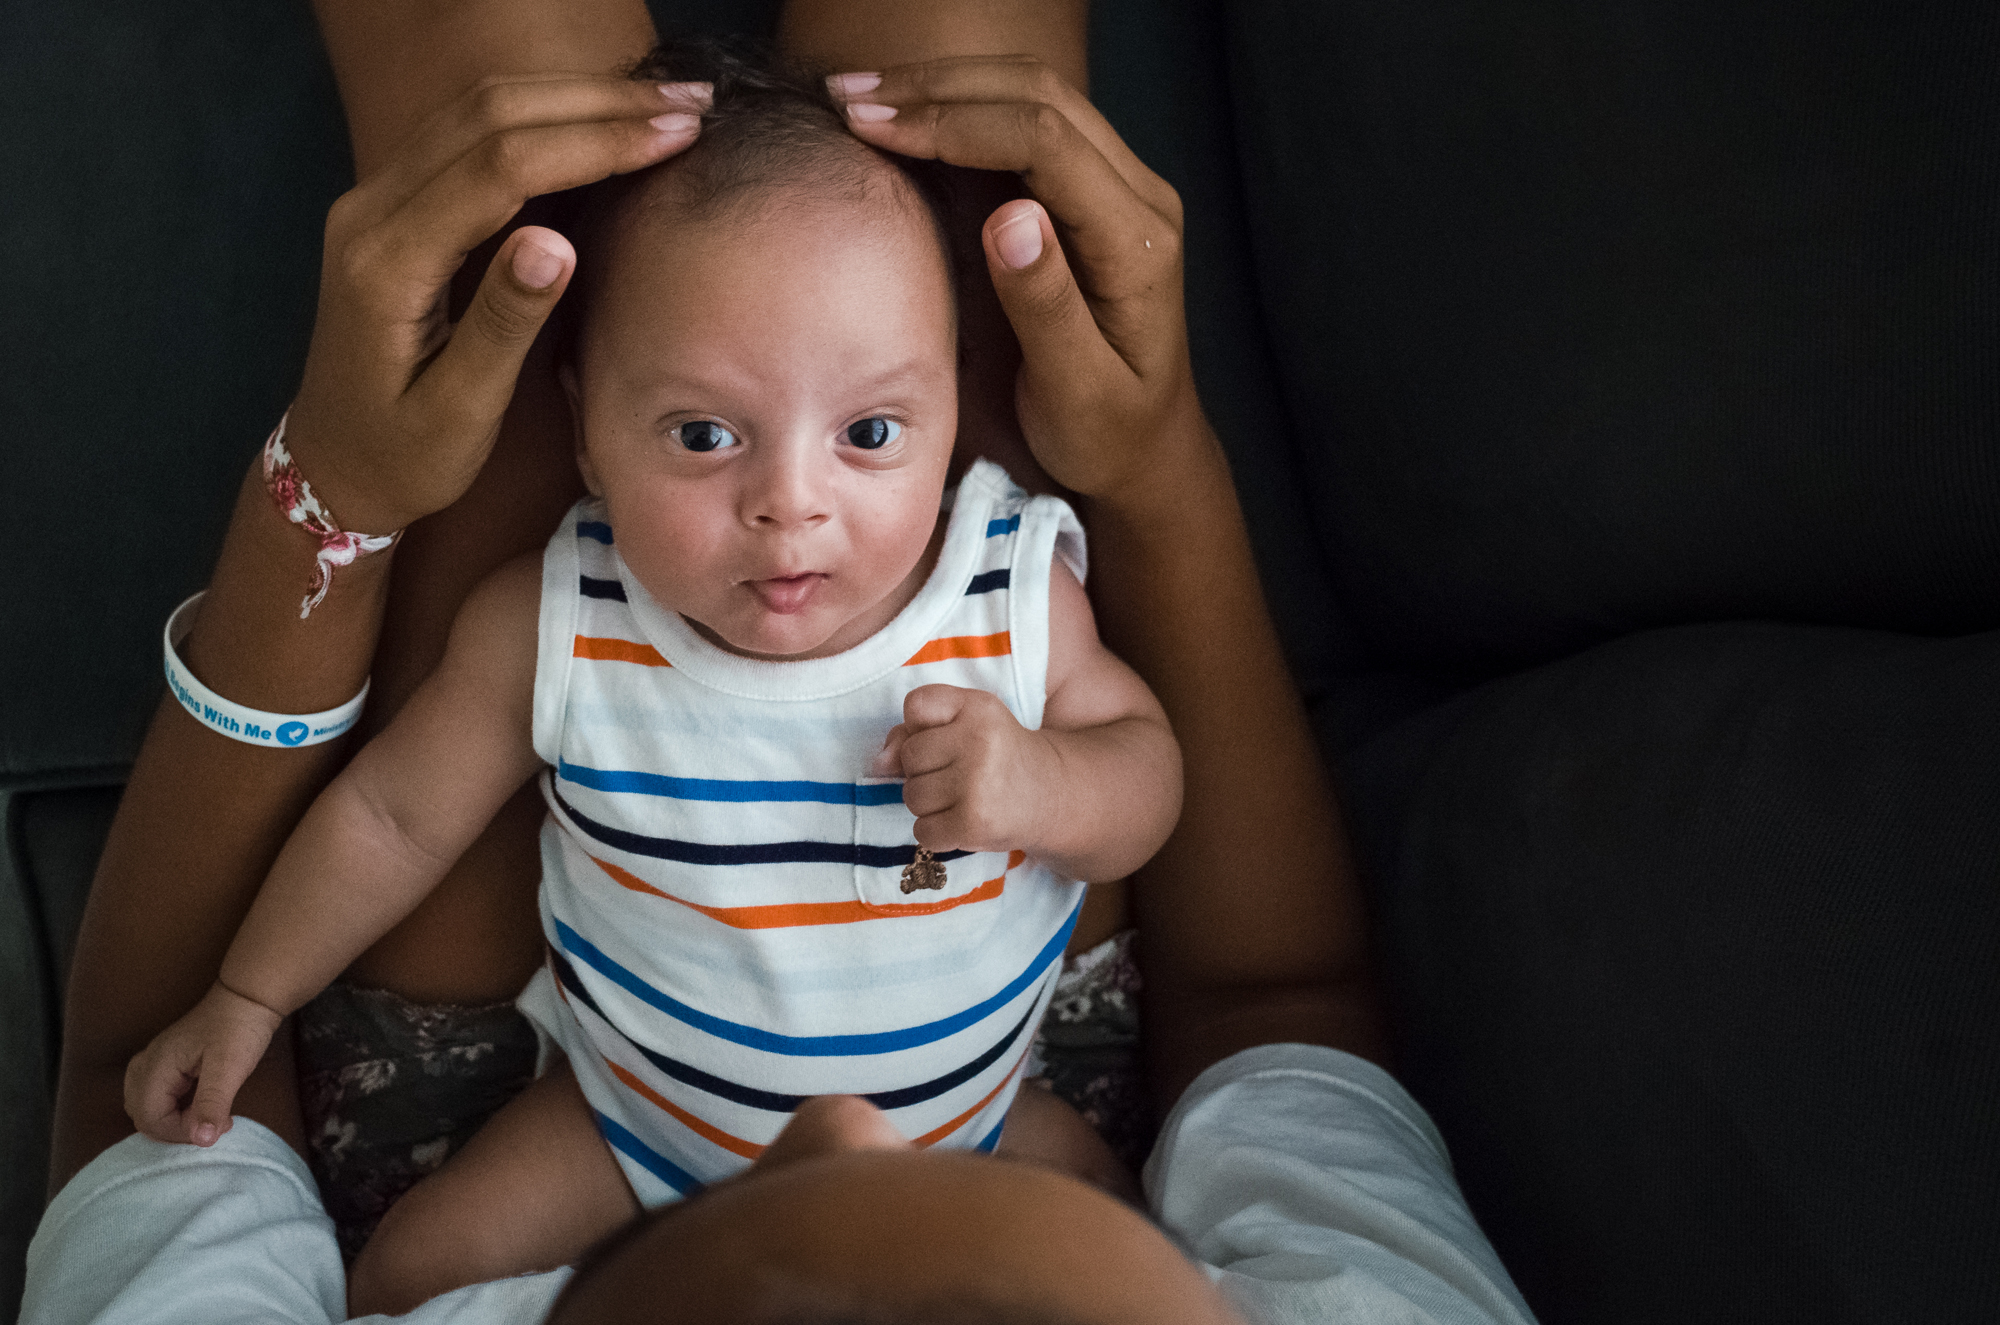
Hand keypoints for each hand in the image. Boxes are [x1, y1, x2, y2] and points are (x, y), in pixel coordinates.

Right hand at [123, 982, 284, 1145]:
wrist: (248, 998)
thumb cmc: (239, 1029)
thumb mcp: (230, 1068)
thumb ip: (212, 1104)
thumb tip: (201, 1141)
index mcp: (154, 1067)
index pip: (150, 1119)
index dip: (180, 1131)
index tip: (216, 1124)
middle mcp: (145, 1066)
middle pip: (144, 1117)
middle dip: (178, 1130)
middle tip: (214, 1123)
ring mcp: (151, 1064)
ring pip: (148, 1109)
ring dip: (176, 1122)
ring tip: (211, 1116)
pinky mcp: (164, 1065)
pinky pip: (157, 1099)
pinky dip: (176, 1111)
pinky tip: (201, 1107)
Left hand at [283, 74, 711, 531]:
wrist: (332, 464)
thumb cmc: (402, 456)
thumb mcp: (459, 412)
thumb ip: (503, 323)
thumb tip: (557, 241)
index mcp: (387, 264)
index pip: (499, 167)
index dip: (592, 141)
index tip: (673, 136)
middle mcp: (370, 211)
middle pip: (488, 114)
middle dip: (595, 101)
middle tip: (689, 102)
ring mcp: (376, 198)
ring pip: (478, 108)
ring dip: (574, 96)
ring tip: (661, 100)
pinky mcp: (394, 201)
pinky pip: (469, 131)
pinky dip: (542, 114)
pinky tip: (600, 116)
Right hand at [835, 58, 1196, 498]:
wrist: (1146, 449)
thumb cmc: (1108, 433)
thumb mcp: (1075, 390)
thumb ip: (1046, 305)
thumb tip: (1009, 217)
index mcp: (1136, 241)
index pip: (1044, 140)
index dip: (955, 123)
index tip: (877, 128)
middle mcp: (1138, 197)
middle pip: (1038, 95)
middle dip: (938, 87)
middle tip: (849, 97)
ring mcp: (1117, 187)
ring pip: (1031, 94)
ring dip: (944, 87)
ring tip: (860, 96)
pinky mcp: (1088, 194)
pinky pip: (1026, 124)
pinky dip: (960, 109)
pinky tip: (902, 117)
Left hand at [882, 684, 1053, 854]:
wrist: (1052, 795)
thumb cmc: (997, 755)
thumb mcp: (966, 724)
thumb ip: (915, 730)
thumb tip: (880, 763)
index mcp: (978, 707)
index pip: (916, 705)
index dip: (921, 727)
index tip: (948, 737)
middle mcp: (979, 741)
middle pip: (909, 756)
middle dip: (924, 770)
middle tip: (958, 773)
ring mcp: (977, 784)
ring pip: (912, 796)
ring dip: (929, 803)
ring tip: (961, 798)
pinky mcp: (974, 823)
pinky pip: (923, 831)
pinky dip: (936, 832)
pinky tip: (962, 820)